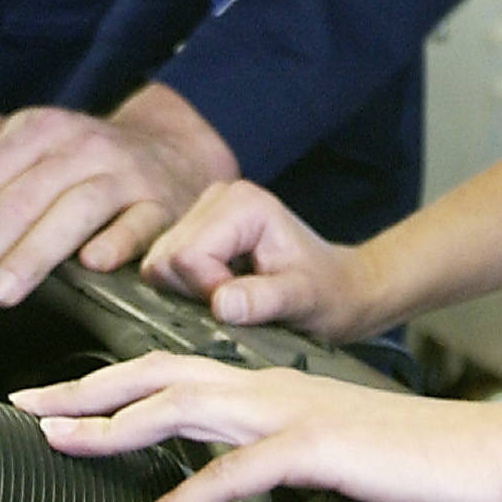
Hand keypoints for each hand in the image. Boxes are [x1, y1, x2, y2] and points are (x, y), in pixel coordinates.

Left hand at [0, 86, 235, 323]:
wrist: (170, 149)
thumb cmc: (76, 157)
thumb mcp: (11, 142)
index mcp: (34, 130)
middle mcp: (78, 146)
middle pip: (19, 200)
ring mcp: (122, 174)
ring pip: (74, 211)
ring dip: (33, 254)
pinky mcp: (161, 205)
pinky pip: (140, 224)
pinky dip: (117, 243)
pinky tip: (92, 267)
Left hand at [13, 355, 501, 501]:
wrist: (486, 453)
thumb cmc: (413, 458)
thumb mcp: (325, 449)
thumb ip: (271, 449)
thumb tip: (225, 469)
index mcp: (270, 385)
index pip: (171, 372)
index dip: (107, 383)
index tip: (54, 401)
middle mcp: (270, 386)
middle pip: (156, 375)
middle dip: (83, 390)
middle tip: (23, 405)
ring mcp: (289, 412)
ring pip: (180, 406)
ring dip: (112, 426)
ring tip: (58, 445)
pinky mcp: (314, 447)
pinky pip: (231, 472)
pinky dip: (179, 499)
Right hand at [139, 180, 383, 345]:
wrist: (340, 288)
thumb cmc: (328, 294)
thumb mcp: (303, 301)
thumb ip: (263, 300)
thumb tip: (221, 304)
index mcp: (242, 204)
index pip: (186, 257)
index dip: (208, 291)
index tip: (246, 304)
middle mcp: (217, 197)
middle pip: (166, 258)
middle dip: (195, 292)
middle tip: (240, 302)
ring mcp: (203, 212)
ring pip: (160, 264)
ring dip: (191, 292)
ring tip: (235, 295)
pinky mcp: (195, 230)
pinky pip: (166, 268)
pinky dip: (188, 289)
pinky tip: (223, 290)